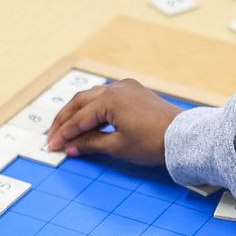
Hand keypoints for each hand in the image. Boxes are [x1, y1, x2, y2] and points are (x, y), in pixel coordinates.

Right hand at [42, 78, 186, 166]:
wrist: (183, 137)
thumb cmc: (153, 142)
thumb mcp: (118, 146)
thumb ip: (90, 144)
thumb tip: (70, 147)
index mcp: (109, 100)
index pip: (78, 118)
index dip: (63, 134)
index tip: (53, 146)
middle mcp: (115, 88)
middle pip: (79, 102)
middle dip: (64, 120)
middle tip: (53, 137)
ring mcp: (126, 88)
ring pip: (91, 97)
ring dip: (77, 112)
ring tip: (66, 129)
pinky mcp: (134, 91)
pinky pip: (106, 96)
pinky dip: (93, 108)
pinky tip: (88, 119)